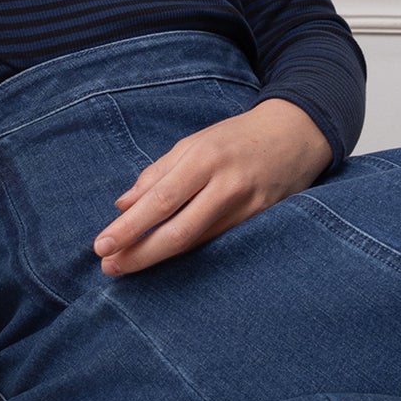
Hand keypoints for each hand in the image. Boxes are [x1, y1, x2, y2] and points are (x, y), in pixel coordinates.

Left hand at [92, 98, 334, 276]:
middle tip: (109, 267)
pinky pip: (219, 244)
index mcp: (206, 158)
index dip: (130, 227)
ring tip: (128, 266)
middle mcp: (228, 185)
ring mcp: (249, 208)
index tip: (101, 245)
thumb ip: (159, 172)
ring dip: (159, 257)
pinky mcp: (263, 223)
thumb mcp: (195, 142)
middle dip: (140, 253)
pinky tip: (167, 261)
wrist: (298, 133)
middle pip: (179, 231)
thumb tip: (123, 205)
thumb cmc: (238, 137)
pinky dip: (190, 253)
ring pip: (198, 242)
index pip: (160, 200)